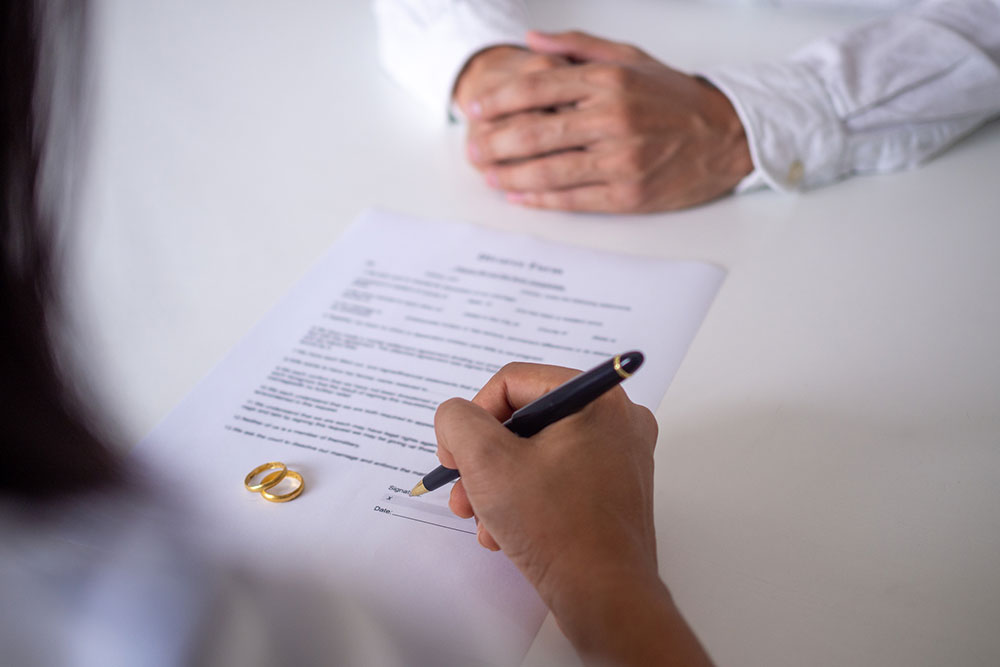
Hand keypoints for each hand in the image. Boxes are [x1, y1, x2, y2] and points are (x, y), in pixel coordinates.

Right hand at [433, 363, 710, 664]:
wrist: (606, 598)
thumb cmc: (556, 528)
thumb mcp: (487, 462)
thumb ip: (458, 421)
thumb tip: (456, 417)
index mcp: (597, 399)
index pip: (514, 382)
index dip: (474, 416)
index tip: (456, 453)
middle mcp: (617, 420)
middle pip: (525, 420)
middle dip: (483, 458)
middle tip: (462, 489)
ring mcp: (620, 457)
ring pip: (537, 453)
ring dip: (498, 484)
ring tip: (481, 520)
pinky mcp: (614, 492)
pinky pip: (557, 478)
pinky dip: (525, 499)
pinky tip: (504, 532)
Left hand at [462, 31, 752, 212]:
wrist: (729, 136)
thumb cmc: (676, 99)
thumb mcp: (632, 57)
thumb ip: (579, 47)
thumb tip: (530, 41)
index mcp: (610, 80)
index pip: (539, 87)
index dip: (500, 100)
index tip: (477, 110)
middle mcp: (613, 118)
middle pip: (536, 131)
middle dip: (495, 142)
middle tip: (473, 149)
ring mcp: (621, 159)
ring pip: (549, 169)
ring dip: (511, 175)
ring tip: (488, 176)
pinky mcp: (629, 194)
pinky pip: (574, 198)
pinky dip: (541, 199)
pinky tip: (520, 197)